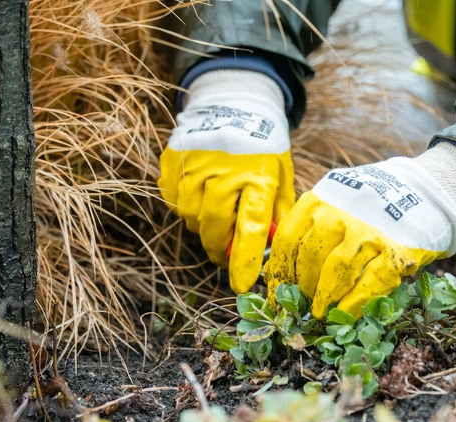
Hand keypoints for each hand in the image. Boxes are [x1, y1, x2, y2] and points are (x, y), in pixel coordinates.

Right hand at [158, 70, 294, 292]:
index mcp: (257, 179)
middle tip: (227, 256)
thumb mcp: (282, 175)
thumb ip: (280, 212)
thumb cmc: (264, 145)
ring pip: (190, 218)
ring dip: (203, 227)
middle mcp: (223, 174)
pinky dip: (186, 207)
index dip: (245, 261)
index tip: (240, 284)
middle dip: (219, 249)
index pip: (250, 229)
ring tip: (217, 217)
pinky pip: (174, 200)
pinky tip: (200, 197)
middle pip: (213, 228)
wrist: (235, 101)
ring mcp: (194, 167)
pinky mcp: (173, 162)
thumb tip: (277, 248)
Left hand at [266, 157, 455, 317]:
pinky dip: (353, 304)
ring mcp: (370, 232)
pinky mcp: (396, 251)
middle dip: (302, 288)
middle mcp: (342, 213)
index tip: (278, 294)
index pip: (289, 240)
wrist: (426, 190)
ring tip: (321, 313)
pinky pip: (369, 284)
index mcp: (321, 199)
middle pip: (309, 258)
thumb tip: (283, 273)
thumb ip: (313, 228)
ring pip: (336, 272)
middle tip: (302, 305)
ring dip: (325, 298)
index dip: (280, 273)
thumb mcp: (337, 201)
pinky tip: (345, 314)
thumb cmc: (372, 205)